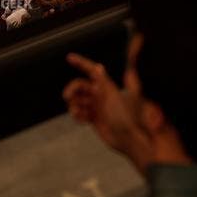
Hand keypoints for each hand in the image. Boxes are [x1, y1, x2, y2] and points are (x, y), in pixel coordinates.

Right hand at [63, 54, 150, 168]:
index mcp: (106, 86)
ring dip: (73, 104)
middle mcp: (100, 95)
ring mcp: (97, 107)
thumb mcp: (114, 96)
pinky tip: (79, 118)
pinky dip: (77, 114)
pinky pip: (81, 113)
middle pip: (80, 86)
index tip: (69, 57)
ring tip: (75, 111)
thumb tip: (98, 66)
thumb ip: (105, 82)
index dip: (81, 63)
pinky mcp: (95, 119)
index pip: (91, 71)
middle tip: (67, 96)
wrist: (129, 139)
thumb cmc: (126, 116)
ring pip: (78, 100)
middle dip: (72, 89)